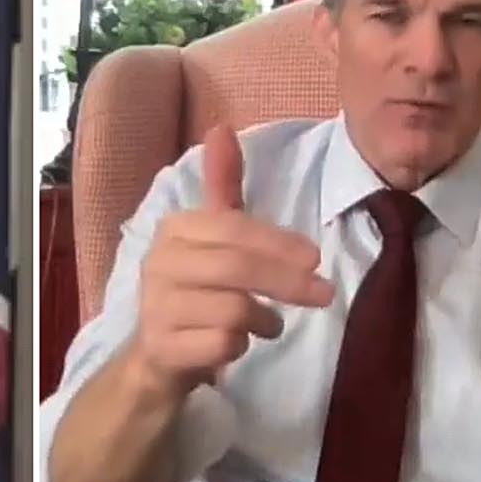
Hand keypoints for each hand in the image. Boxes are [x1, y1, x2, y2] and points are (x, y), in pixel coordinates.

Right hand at [126, 124, 334, 399]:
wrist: (159, 354)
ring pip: (233, 310)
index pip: (234, 228)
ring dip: (265, 319)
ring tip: (266, 322)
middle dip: (289, 282)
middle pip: (237, 268)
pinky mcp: (162, 349)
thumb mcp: (214, 233)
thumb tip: (222, 126)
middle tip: (325, 294)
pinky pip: (222, 344)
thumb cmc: (199, 286)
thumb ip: (224, 184)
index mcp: (175, 229)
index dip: (280, 243)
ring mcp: (155, 308)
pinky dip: (241, 346)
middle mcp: (158, 263)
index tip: (317, 257)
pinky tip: (236, 344)